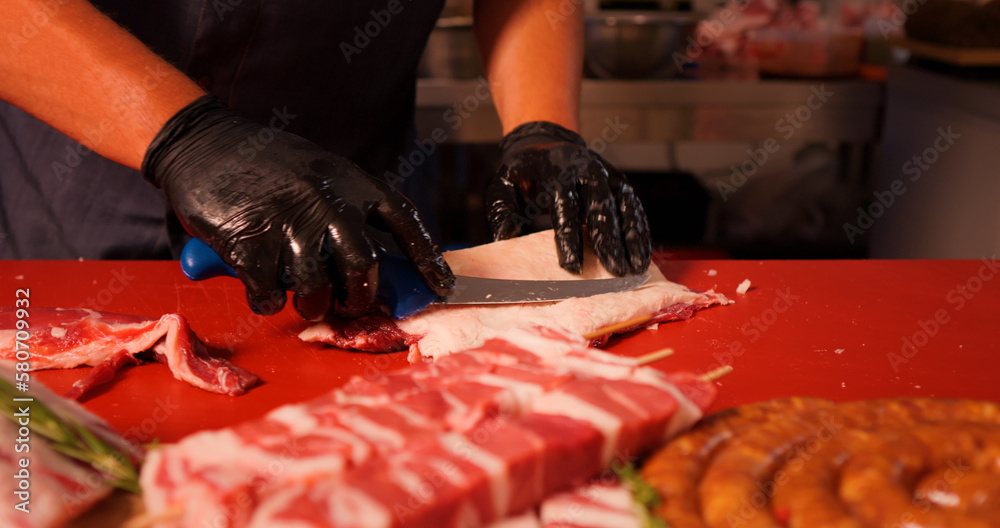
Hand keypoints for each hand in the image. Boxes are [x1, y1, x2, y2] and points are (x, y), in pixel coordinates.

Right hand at [142, 96, 453, 320]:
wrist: (205, 144)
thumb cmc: (268, 166)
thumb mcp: (323, 173)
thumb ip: (349, 210)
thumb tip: (375, 265)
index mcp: (352, 182)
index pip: (405, 221)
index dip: (427, 259)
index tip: (442, 286)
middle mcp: (328, 201)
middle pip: (364, 267)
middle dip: (361, 299)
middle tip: (350, 306)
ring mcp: (289, 221)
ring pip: (317, 287)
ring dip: (313, 304)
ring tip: (306, 300)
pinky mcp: (249, 241)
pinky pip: (269, 292)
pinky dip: (268, 301)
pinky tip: (264, 291)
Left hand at [488, 121, 650, 275]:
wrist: (544, 143)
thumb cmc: (522, 174)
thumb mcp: (502, 186)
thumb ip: (502, 211)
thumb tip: (505, 236)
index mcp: (555, 175)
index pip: (565, 209)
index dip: (569, 239)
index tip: (572, 268)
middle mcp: (585, 172)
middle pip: (600, 209)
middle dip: (609, 242)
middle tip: (616, 272)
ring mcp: (606, 175)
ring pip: (623, 207)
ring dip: (632, 238)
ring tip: (636, 268)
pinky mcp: (619, 182)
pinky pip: (633, 207)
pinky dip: (640, 230)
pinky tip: (642, 254)